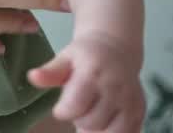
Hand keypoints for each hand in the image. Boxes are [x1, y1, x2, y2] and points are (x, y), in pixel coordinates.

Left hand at [28, 32, 144, 132]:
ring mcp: (130, 101)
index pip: (75, 107)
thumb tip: (33, 77)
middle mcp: (115, 88)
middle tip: (79, 106)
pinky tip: (105, 120)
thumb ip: (50, 72)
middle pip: (91, 123)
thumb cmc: (85, 55)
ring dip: (97, 129)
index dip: (63, 111)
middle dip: (79, 119)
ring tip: (91, 113)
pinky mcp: (140, 111)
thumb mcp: (65, 58)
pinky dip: (112, 132)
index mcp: (93, 74)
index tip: (62, 106)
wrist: (116, 48)